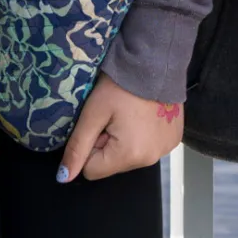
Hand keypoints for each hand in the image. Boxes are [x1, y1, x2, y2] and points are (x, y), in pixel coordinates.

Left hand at [57, 77, 181, 183]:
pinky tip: (143, 114)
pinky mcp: (174, 140)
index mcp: (129, 155)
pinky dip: (142, 134)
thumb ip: (78, 146)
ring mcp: (165, 150)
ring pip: (130, 156)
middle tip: (114, 116)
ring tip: (129, 113)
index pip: (92, 170)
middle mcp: (150, 159)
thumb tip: (64, 177)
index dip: (91, 146)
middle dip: (108, 143)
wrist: (155, 61)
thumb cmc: (121, 85)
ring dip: (125, 139)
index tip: (100, 124)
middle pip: (113, 163)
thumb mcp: (92, 113)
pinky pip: (148, 147)